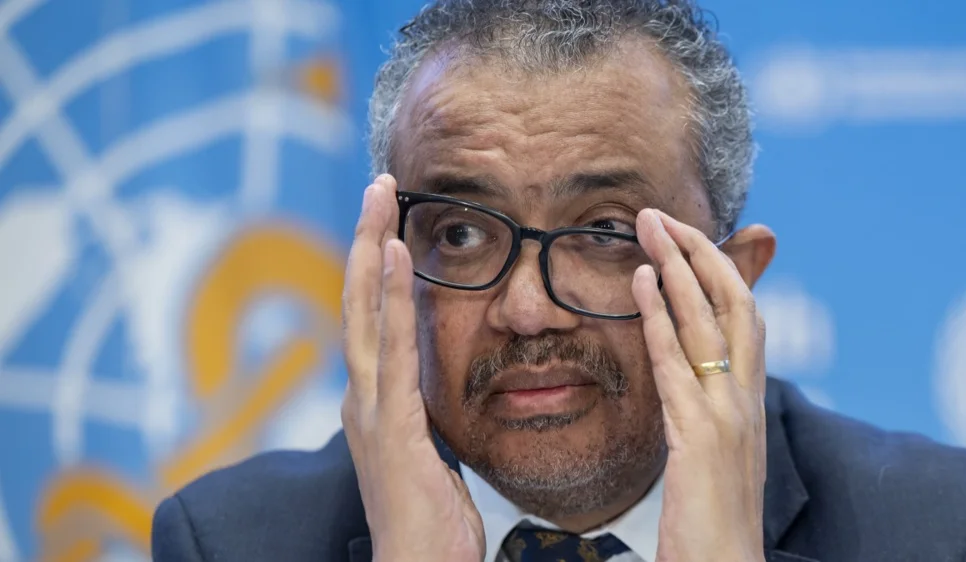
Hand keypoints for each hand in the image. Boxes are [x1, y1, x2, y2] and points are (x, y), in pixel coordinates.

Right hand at [340, 175, 484, 561]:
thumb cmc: (430, 521)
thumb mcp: (429, 451)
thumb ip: (424, 410)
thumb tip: (434, 383)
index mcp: (376, 400)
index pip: (370, 318)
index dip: (374, 265)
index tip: (389, 218)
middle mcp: (363, 395)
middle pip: (356, 300)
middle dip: (364, 238)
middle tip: (378, 185)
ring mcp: (371, 408)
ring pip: (362, 312)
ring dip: (369, 249)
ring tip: (380, 198)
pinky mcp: (391, 424)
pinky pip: (390, 348)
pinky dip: (387, 296)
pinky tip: (392, 255)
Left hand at [632, 210, 766, 561]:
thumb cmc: (713, 523)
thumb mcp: (711, 456)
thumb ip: (700, 413)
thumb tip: (686, 382)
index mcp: (748, 403)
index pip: (743, 318)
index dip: (717, 270)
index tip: (683, 237)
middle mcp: (746, 401)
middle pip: (734, 304)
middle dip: (699, 252)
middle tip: (659, 214)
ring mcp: (727, 419)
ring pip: (709, 324)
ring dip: (678, 268)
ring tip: (648, 228)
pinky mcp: (701, 442)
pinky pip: (677, 367)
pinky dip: (660, 320)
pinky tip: (641, 286)